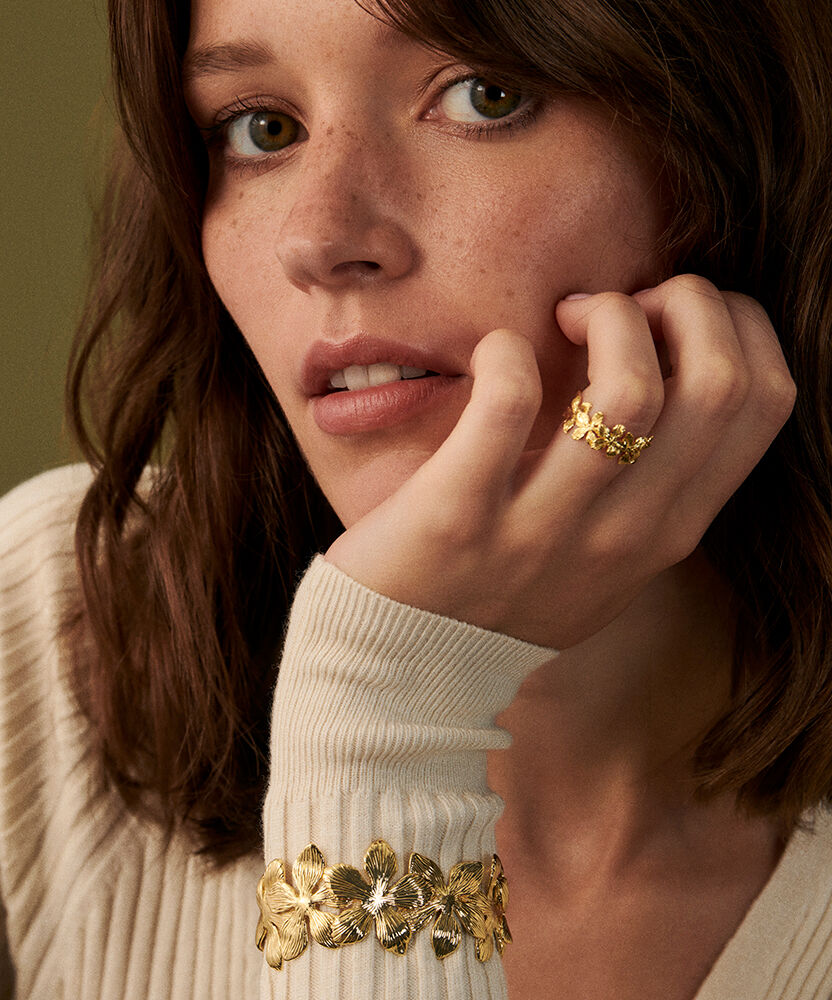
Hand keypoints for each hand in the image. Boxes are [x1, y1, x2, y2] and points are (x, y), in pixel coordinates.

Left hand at [323, 275, 795, 648]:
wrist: (408, 671)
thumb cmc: (502, 596)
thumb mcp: (603, 559)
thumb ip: (647, 489)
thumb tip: (668, 371)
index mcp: (668, 532)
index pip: (764, 403)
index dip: (737, 326)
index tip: (671, 314)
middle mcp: (624, 536)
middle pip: (719, 383)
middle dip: (686, 302)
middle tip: (617, 304)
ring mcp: (543, 532)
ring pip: (632, 389)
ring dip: (606, 318)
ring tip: (562, 318)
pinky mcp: (458, 516)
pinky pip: (510, 401)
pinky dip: (507, 353)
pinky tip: (493, 354)